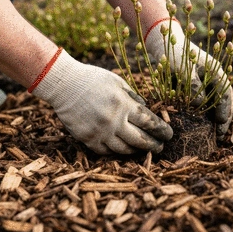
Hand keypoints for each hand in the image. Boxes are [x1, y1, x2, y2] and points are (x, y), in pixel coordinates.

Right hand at [31, 50, 172, 153]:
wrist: (63, 85)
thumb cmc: (93, 79)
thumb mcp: (118, 82)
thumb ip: (134, 98)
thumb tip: (147, 111)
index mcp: (124, 105)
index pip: (150, 123)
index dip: (162, 131)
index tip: (169, 135)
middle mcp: (114, 121)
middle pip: (140, 140)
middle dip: (154, 145)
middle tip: (161, 147)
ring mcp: (100, 132)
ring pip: (124, 150)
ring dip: (137, 151)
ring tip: (143, 149)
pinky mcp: (87, 139)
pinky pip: (106, 152)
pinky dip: (117, 152)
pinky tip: (123, 149)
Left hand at [145, 20, 232, 138]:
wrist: (163, 41)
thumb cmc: (173, 52)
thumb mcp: (182, 67)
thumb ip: (192, 84)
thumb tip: (199, 103)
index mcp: (216, 71)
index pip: (226, 94)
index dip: (224, 111)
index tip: (220, 126)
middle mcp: (215, 77)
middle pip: (226, 100)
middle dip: (224, 118)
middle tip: (219, 136)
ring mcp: (208, 81)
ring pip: (218, 102)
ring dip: (217, 117)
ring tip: (213, 134)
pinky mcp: (199, 85)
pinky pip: (207, 101)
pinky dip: (207, 112)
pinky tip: (202, 124)